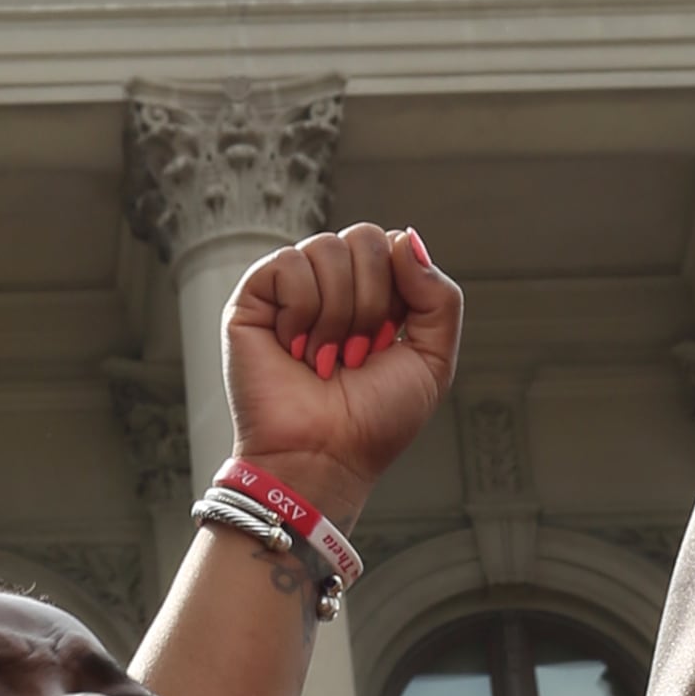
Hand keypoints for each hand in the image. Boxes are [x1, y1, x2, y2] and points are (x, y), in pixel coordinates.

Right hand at [218, 224, 461, 520]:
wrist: (325, 457)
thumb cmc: (374, 421)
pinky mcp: (254, 297)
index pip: (394, 244)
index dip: (399, 291)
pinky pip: (289, 263)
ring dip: (336, 314)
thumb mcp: (433, 359)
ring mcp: (292, 288)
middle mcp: (332, 284)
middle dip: (371, 303)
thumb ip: (440, 296)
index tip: (386, 344)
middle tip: (355, 354)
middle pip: (366, 238)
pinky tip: (295, 347)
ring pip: (327, 247)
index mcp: (374, 293)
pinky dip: (301, 311)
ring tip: (325, 357)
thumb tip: (407, 239)